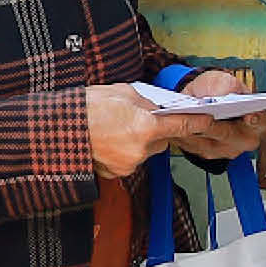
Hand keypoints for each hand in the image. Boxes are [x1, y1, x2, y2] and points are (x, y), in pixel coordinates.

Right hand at [85, 86, 265, 175]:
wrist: (58, 129)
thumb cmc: (86, 107)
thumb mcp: (120, 93)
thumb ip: (145, 102)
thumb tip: (159, 107)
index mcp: (145, 126)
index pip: (181, 125)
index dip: (197, 121)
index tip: (207, 119)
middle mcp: (141, 149)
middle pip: (162, 140)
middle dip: (155, 130)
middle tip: (137, 118)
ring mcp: (129, 164)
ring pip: (146, 151)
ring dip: (138, 141)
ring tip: (115, 128)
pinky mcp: (116, 173)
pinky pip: (130, 161)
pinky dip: (124, 151)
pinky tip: (107, 141)